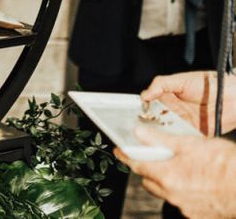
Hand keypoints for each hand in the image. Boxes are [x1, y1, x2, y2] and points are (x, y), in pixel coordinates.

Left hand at [116, 127, 235, 218]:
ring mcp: (186, 208)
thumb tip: (139, 133)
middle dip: (147, 170)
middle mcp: (173, 195)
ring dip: (165, 182)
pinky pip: (182, 203)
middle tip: (152, 157)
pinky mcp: (199, 216)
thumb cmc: (224, 164)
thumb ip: (160, 140)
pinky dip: (182, 193)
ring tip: (178, 168)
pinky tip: (193, 183)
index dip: (126, 156)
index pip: (137, 166)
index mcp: (167, 176)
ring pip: (166, 193)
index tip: (119, 151)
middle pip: (149, 182)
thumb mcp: (189, 144)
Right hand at [141, 71, 235, 135]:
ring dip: (162, 136)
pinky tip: (171, 144)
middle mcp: (174, 111)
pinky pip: (184, 140)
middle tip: (142, 131)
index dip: (141, 110)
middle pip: (156, 122)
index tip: (133, 116)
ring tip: (155, 139)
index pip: (149, 105)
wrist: (233, 96)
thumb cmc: (209, 83)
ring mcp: (185, 123)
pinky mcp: (196, 134)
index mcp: (168, 97)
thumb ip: (160, 84)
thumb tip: (144, 95)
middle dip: (149, 127)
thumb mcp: (180, 80)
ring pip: (168, 132)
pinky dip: (178, 143)